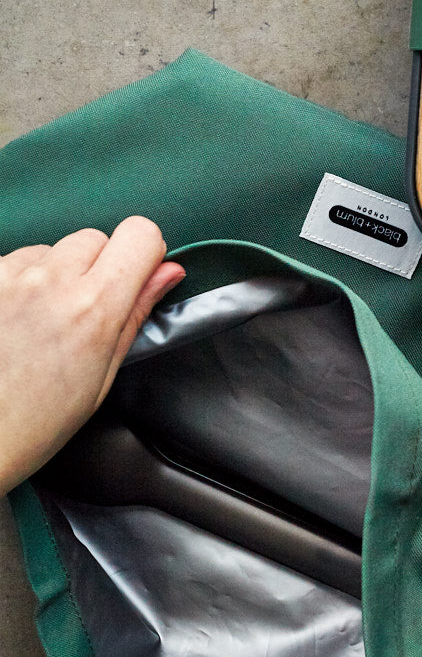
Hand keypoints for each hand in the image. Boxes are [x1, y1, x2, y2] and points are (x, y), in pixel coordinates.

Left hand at [0, 217, 184, 494]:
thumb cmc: (30, 424)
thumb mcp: (101, 377)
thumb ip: (136, 313)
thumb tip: (167, 272)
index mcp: (94, 308)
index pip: (140, 234)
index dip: (145, 254)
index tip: (137, 277)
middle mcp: (51, 281)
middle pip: (96, 238)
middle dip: (98, 267)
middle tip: (82, 313)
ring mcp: (9, 277)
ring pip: (54, 249)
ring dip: (55, 274)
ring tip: (40, 322)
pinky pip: (16, 261)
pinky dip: (20, 282)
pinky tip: (13, 320)